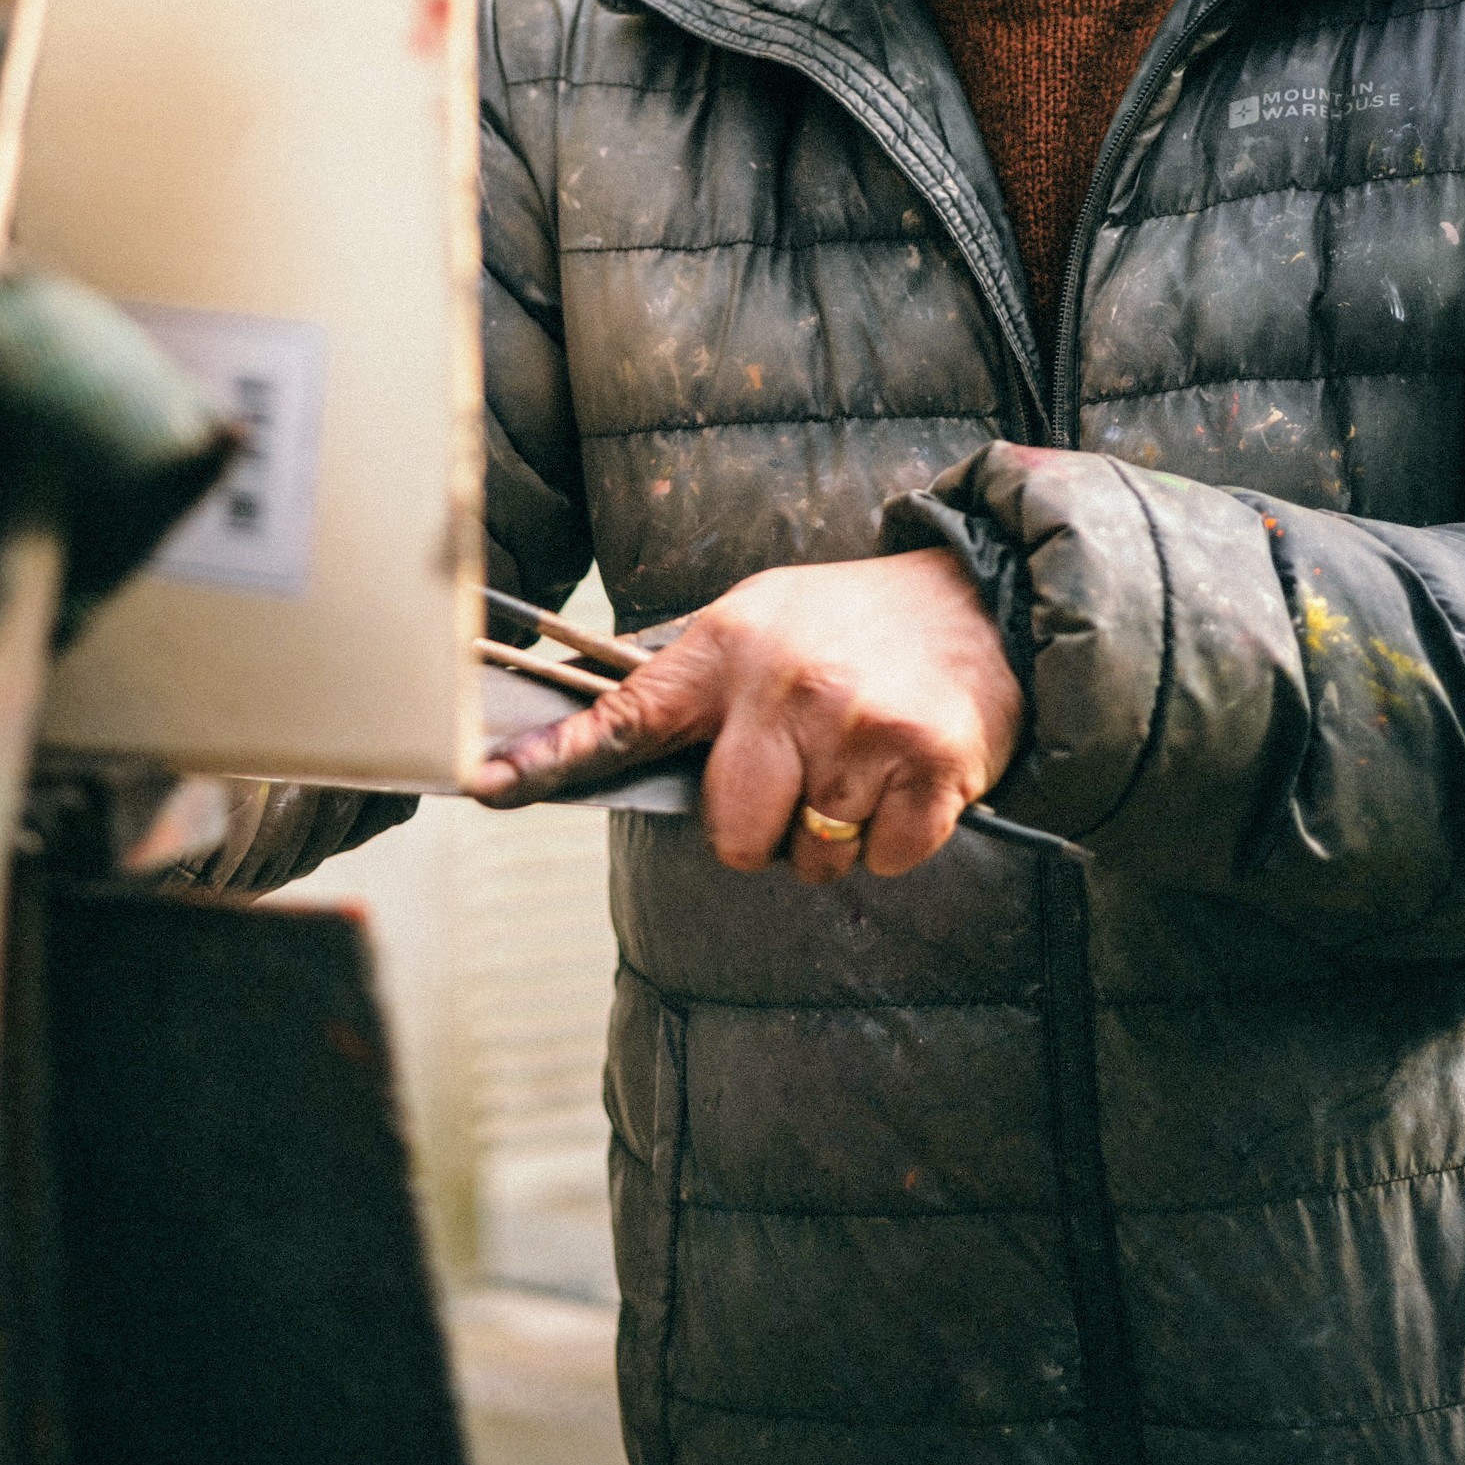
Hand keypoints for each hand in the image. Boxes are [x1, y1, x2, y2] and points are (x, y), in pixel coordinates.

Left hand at [469, 548, 1022, 882]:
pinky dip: (892, 840)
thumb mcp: (758, 621)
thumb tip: (602, 741)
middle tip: (800, 772)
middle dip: (762, 828)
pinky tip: (904, 777)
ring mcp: (859, 729)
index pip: (624, 717)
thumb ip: (690, 684)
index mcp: (726, 649)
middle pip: (731, 836)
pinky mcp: (930, 768)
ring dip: (832, 835)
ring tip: (860, 760)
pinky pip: (881, 863)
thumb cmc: (850, 624)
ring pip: (810, 860)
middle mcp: (787, 687)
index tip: (481, 782)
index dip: (547, 758)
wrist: (982, 601)